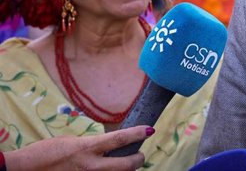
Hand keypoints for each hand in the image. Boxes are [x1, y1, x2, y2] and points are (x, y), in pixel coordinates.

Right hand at [4, 125, 153, 170]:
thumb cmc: (45, 153)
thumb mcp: (73, 142)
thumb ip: (92, 145)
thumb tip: (108, 146)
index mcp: (87, 148)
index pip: (119, 139)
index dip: (137, 134)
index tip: (149, 129)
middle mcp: (91, 167)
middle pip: (126, 165)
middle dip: (138, 159)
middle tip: (140, 155)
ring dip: (123, 170)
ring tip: (123, 164)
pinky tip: (107, 170)